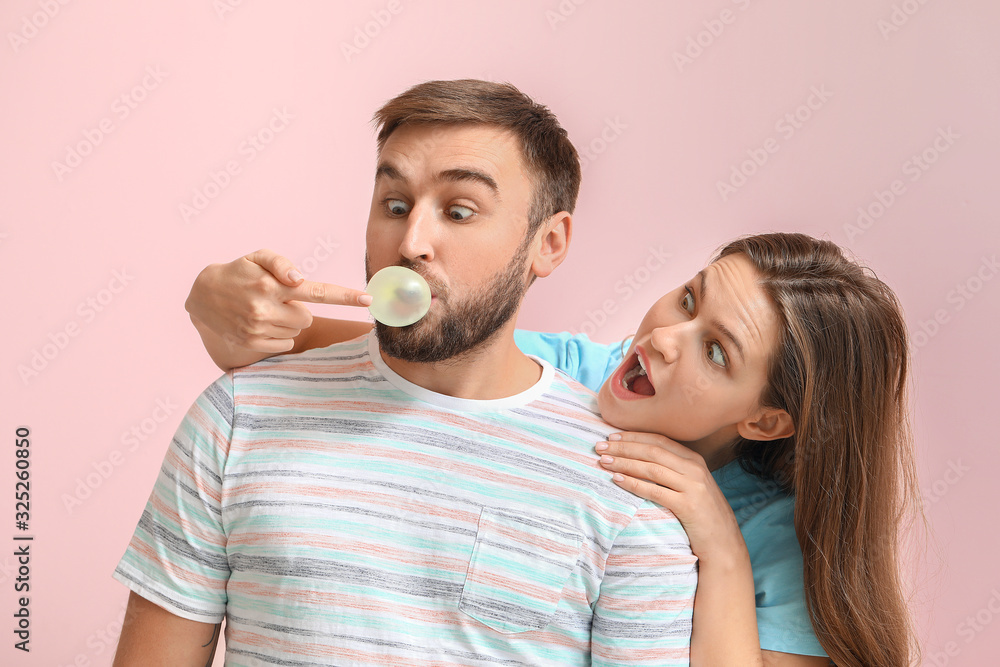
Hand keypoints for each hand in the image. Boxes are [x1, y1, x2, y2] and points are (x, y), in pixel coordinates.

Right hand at [185, 249, 371, 353]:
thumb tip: (299, 279)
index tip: (368, 300)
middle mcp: (265, 308)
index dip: (345, 297)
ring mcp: (257, 328)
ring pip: (296, 330)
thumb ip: (281, 264)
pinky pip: (284, 343)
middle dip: (298, 308)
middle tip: (277, 300)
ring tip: (264, 309)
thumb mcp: (258, 257)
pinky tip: (258, 322)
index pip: (316, 292)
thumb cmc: (239, 272)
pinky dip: (277, 334)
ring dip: (286, 321)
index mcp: (273, 284)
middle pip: (307, 316)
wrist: (202, 295)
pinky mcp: (251, 343)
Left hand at [596, 432, 746, 562]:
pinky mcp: (688, 506)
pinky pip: (655, 491)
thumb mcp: (692, 485)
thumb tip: (639, 459)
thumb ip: (673, 470)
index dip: (634, 436)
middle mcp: (695, 469)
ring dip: (624, 462)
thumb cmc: (703, 515)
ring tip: (604, 461)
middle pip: (652, 451)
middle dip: (623, 446)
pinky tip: (617, 480)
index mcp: (694, 460)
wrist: (724, 545)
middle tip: (600, 446)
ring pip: (651, 468)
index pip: (659, 440)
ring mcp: (693, 487)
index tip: (612, 436)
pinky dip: (634, 484)